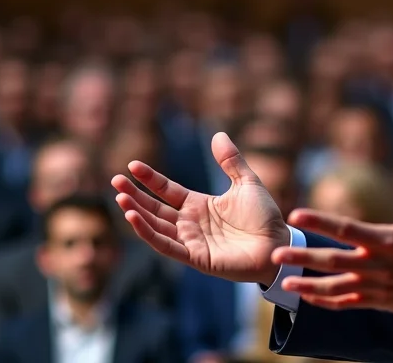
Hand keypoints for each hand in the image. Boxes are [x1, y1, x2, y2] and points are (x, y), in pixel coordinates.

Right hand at [112, 132, 287, 284]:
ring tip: (120, 198)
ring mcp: (191, 241)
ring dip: (137, 213)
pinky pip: (166, 246)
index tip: (132, 166)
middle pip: (155, 208)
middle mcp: (190, 223)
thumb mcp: (247, 182)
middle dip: (135, 195)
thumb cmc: (264, 217)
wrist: (277, 243)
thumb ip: (230, 161)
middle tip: (115, 181)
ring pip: (156, 226)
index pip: (167, 190)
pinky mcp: (195, 258)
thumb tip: (217, 134)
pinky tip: (133, 218)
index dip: (150, 179)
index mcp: (199, 205)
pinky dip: (148, 233)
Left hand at [272, 149, 392, 313]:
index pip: (348, 229)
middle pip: (335, 261)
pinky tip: (306, 296)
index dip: (321, 222)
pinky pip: (347, 303)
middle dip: (305, 256)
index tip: (296, 214)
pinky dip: (326, 301)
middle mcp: (378, 265)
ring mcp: (376, 286)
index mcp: (387, 241)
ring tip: (283, 281)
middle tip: (277, 252)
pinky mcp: (377, 301)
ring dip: (309, 285)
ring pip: (336, 287)